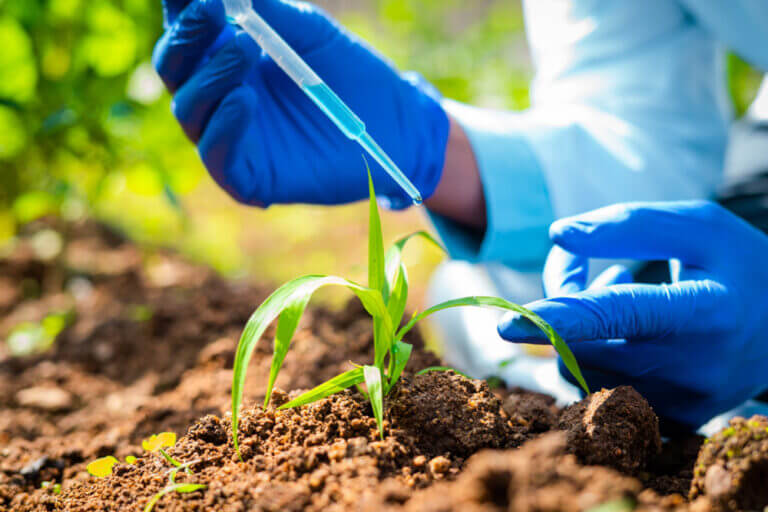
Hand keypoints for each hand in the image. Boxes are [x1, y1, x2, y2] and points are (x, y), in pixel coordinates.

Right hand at [153, 0, 448, 207]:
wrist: (395, 124)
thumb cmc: (351, 74)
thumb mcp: (309, 33)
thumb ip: (267, 12)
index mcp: (226, 56)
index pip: (186, 30)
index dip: (181, 10)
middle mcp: (219, 96)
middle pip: (175, 69)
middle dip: (186, 37)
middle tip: (210, 8)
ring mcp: (231, 137)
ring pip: (190, 111)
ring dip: (210, 76)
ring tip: (244, 50)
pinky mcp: (248, 178)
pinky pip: (218, 157)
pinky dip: (224, 128)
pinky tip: (243, 99)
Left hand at [497, 201, 767, 427]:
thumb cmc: (740, 264)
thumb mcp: (697, 226)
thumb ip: (628, 224)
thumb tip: (557, 236)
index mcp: (707, 311)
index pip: (618, 316)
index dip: (560, 317)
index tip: (506, 322)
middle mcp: (695, 368)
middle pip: (586, 346)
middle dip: (563, 306)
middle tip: (592, 269)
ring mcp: (684, 402)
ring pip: (585, 372)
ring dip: (579, 331)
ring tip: (618, 292)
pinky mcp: (674, 420)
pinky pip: (601, 392)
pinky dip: (594, 358)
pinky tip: (625, 333)